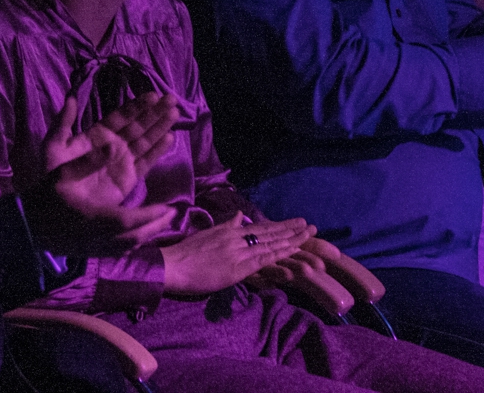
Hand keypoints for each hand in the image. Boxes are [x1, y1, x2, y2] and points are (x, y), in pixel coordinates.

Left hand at [43, 93, 178, 210]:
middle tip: (172, 99)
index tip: (153, 95)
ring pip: (145, 140)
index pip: (121, 116)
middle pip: (138, 125)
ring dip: (160, 127)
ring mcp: (123, 161)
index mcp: (97, 135)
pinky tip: (170, 137)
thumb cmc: (53, 174)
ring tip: (175, 113)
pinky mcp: (128, 178)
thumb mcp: (54, 146)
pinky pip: (146, 162)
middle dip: (154, 112)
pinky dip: (158, 150)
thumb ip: (63, 122)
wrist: (58, 206)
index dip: (137, 106)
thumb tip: (71, 98)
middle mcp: (114, 145)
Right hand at [161, 213, 314, 295]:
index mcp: (228, 231)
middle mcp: (236, 238)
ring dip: (291, 240)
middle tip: (311, 226)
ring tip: (309, 234)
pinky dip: (280, 254)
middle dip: (291, 230)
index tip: (295, 223)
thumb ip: (225, 226)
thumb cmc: (184, 254)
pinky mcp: (237, 267)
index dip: (279, 226)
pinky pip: (263, 259)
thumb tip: (237, 215)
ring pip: (270, 244)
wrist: (172, 265)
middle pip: (269, 233)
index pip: (260, 228)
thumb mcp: (207, 234)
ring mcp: (238, 252)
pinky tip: (292, 250)